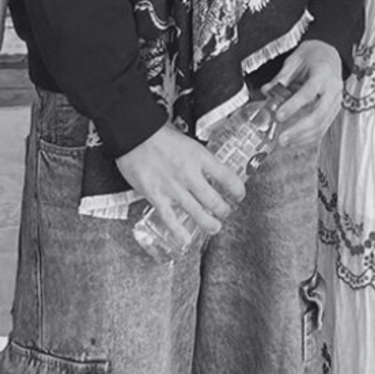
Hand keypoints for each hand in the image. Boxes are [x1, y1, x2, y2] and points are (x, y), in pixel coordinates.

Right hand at [115, 123, 246, 247]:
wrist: (134, 135)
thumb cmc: (158, 135)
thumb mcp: (187, 142)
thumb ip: (198, 158)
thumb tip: (209, 169)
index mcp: (199, 157)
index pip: (227, 176)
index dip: (237, 189)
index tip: (240, 194)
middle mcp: (189, 174)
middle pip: (214, 200)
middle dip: (224, 210)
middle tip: (226, 212)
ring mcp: (173, 187)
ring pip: (197, 212)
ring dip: (209, 223)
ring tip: (215, 227)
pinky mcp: (156, 196)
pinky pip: (170, 219)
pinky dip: (178, 231)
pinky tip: (185, 238)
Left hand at [265, 39, 343, 142]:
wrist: (331, 54)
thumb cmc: (314, 55)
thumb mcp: (296, 60)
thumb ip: (282, 77)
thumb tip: (266, 91)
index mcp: (324, 72)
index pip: (309, 92)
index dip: (293, 106)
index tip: (278, 115)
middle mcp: (334, 88)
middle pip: (319, 114)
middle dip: (299, 129)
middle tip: (282, 138)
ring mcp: (336, 100)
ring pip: (322, 124)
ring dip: (303, 137)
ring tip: (286, 142)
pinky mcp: (335, 109)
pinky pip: (324, 126)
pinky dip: (310, 137)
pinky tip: (296, 140)